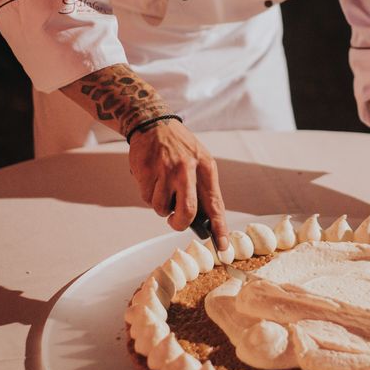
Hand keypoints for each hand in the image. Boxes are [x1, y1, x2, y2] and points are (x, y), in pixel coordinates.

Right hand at [128, 120, 228, 249]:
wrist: (152, 122)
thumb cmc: (179, 147)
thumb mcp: (198, 160)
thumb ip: (202, 188)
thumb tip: (205, 222)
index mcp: (205, 166)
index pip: (215, 204)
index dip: (219, 228)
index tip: (223, 247)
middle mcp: (187, 168)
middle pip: (188, 211)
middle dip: (180, 223)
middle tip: (175, 222)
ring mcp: (165, 170)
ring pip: (162, 208)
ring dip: (161, 206)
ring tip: (162, 188)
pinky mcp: (146, 171)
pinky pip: (147, 198)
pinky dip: (149, 194)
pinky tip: (151, 178)